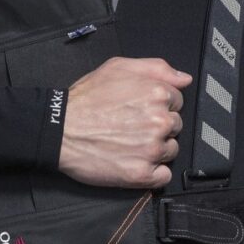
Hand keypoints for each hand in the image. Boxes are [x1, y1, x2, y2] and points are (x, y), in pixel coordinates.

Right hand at [58, 57, 190, 187]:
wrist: (59, 130)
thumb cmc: (85, 99)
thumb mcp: (118, 67)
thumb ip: (156, 68)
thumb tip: (183, 79)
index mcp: (157, 94)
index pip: (177, 101)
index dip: (158, 105)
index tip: (140, 110)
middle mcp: (159, 121)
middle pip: (175, 126)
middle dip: (158, 126)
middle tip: (132, 126)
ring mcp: (151, 149)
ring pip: (171, 150)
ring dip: (156, 149)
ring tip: (130, 144)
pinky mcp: (141, 174)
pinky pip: (163, 176)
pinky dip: (153, 172)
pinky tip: (136, 162)